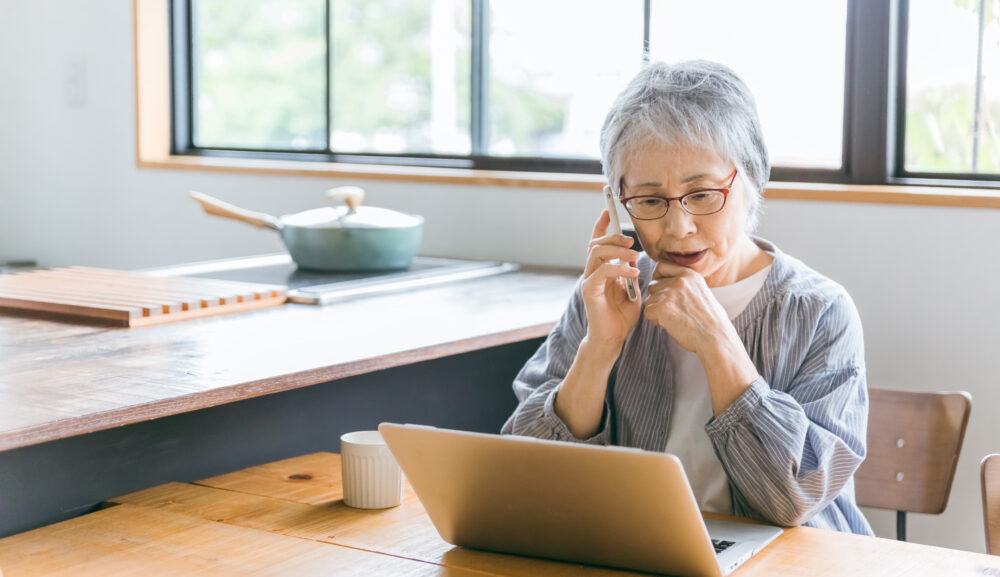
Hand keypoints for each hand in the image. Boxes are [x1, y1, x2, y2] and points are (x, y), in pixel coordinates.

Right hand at [580, 210, 641, 353]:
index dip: (600, 226)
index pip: (596, 243)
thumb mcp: (631, 291)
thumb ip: (630, 274)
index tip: (606, 211)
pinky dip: (619, 269)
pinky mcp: (590, 291)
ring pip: (596, 254)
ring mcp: (589, 281)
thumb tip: (636, 259)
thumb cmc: (621, 318)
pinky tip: (632, 272)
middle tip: (632, 241)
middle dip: (613, 237)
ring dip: (617, 251)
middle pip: (595, 244)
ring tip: (634, 256)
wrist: (612, 340)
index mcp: (600, 271)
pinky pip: (602, 272)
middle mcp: (591, 273)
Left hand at [643, 259, 735, 354]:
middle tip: (671, 311)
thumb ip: (685, 285)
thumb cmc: (711, 320)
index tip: (661, 288)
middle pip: (653, 285)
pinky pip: (648, 311)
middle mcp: (679, 280)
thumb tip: (666, 283)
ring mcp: (669, 293)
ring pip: (649, 300)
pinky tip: (670, 324)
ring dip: (657, 310)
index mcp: (690, 275)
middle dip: (657, 298)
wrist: (715, 337)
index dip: (658, 277)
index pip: (662, 266)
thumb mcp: (702, 292)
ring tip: (674, 319)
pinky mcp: (661, 307)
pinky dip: (655, 320)